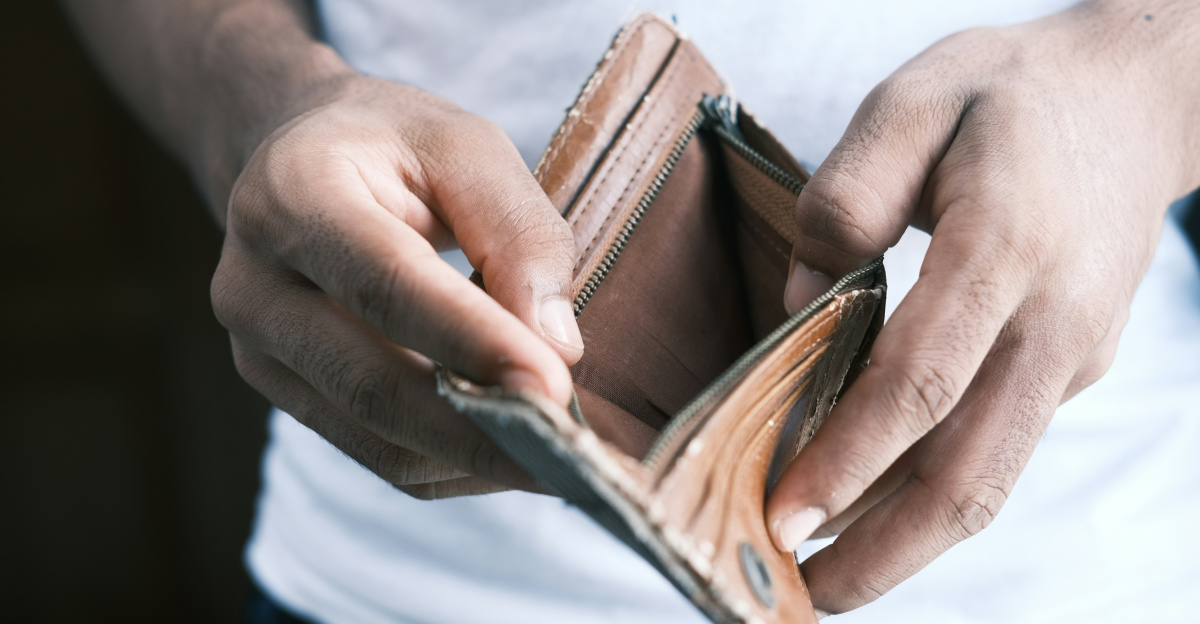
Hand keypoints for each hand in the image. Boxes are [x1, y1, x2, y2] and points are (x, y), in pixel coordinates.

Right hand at [211, 75, 585, 497]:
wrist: (300, 160)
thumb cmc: (395, 147)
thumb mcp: (468, 147)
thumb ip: (518, 232)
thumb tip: (557, 346)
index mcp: (294, 194)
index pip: (386, 285)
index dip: (472, 342)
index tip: (554, 388)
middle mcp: (255, 283)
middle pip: (371, 384)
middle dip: (480, 430)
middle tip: (571, 452)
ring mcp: (258, 351)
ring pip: (376, 438)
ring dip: (474, 458)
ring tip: (557, 455)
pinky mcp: (284, 395)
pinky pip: (378, 455)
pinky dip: (453, 464)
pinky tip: (509, 447)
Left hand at [768, 1, 1199, 614]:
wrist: (1130, 102)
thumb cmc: (1007, 97)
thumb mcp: (914, 101)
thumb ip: (847, 196)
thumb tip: (801, 301)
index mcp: (1006, 247)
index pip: (922, 381)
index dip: (850, 459)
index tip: (782, 515)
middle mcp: (1050, 321)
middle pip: (968, 469)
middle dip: (882, 549)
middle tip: (799, 597)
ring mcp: (1069, 355)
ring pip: (989, 477)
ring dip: (907, 543)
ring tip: (828, 578)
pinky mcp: (1069, 369)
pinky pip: (995, 446)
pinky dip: (931, 493)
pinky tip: (871, 506)